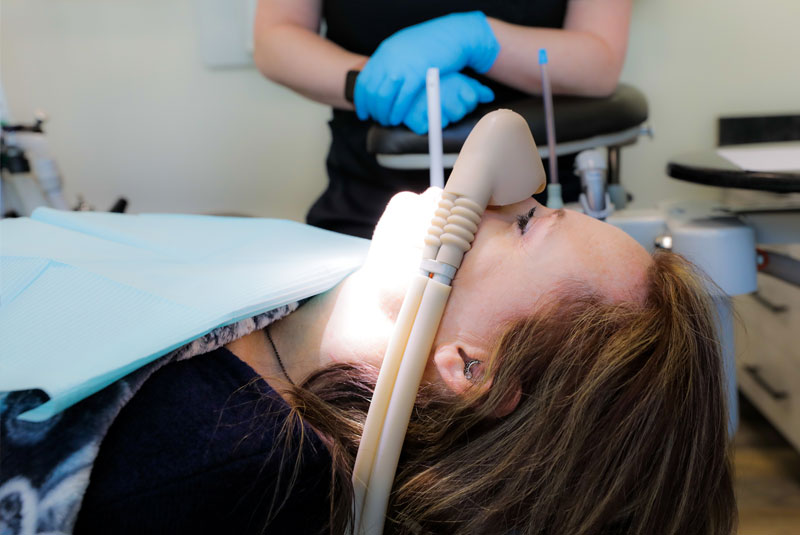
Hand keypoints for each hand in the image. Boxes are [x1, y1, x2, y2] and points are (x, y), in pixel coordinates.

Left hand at [354, 11, 499, 126]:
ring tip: (387, 121)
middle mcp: (389, 59)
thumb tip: (383, 76)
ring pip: (383, 97)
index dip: (361, 100)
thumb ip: (393, 61)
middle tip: (377, 119)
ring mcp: (402, 67)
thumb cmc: (433, 43)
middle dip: (372, 109)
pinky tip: (397, 119)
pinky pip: (401, 99)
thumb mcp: (405, 48)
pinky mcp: (417, 75)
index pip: (364, 80)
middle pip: (372, 91)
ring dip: (383, 113)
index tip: (363, 112)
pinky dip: (397, 112)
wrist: (453, 34)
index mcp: (385, 52)